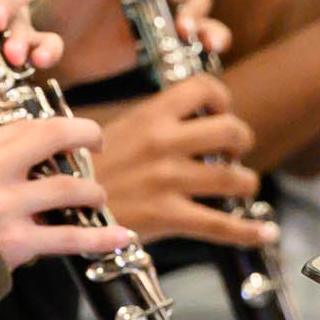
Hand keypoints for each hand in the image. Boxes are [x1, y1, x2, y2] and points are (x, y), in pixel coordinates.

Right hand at [0, 117, 129, 266]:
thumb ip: (0, 151)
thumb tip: (50, 140)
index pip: (31, 125)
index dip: (61, 126)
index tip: (76, 134)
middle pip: (54, 137)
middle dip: (87, 135)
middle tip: (97, 145)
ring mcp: (5, 207)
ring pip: (70, 189)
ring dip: (93, 192)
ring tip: (96, 197)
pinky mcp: (17, 241)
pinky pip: (70, 237)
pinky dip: (101, 236)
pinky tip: (121, 235)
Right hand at [89, 75, 276, 247]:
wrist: (56, 207)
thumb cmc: (79, 169)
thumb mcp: (108, 130)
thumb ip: (147, 123)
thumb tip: (180, 120)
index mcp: (150, 116)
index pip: (204, 89)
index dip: (222, 99)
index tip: (220, 112)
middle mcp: (163, 144)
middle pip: (231, 131)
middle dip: (241, 142)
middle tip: (230, 153)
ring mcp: (168, 180)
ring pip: (234, 178)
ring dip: (245, 183)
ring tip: (238, 186)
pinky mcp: (168, 215)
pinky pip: (221, 225)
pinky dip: (249, 230)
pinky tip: (264, 231)